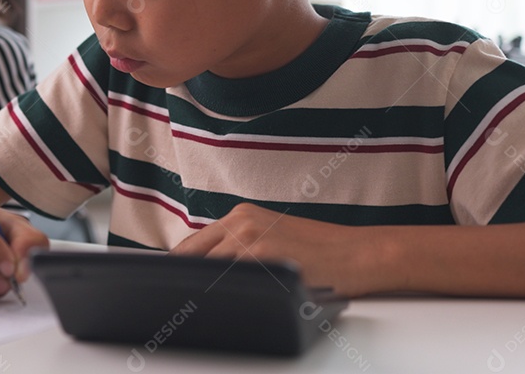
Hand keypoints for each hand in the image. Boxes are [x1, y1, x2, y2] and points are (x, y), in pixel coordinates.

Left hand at [170, 202, 377, 295]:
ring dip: (199, 288)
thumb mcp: (273, 238)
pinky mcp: (262, 254)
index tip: (167, 283)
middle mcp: (241, 220)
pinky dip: (219, 293)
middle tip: (178, 303)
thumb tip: (207, 273)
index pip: (194, 243)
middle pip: (191, 255)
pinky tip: (219, 305)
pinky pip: (227, 278)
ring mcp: (250, 236)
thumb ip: (240, 248)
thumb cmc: (320, 252)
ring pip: (206, 268)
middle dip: (182, 278)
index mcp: (241, 215)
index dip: (177, 266)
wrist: (358, 253)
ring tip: (197, 309)